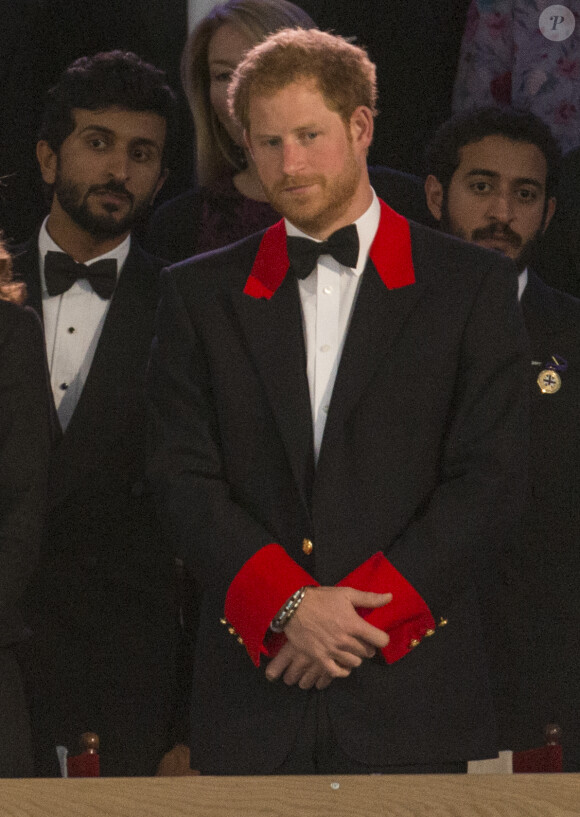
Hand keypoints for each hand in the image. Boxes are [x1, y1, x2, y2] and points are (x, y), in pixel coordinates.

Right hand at [265, 586, 390, 687]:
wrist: (294, 607)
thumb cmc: (321, 599)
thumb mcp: (346, 593)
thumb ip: (369, 598)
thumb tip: (390, 597)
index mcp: (354, 624)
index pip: (380, 640)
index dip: (381, 638)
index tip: (376, 636)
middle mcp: (345, 640)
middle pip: (367, 652)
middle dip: (366, 646)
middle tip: (360, 640)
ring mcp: (332, 650)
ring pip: (354, 662)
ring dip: (355, 657)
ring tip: (350, 649)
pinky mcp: (320, 657)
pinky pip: (337, 672)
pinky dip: (343, 670)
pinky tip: (342, 663)